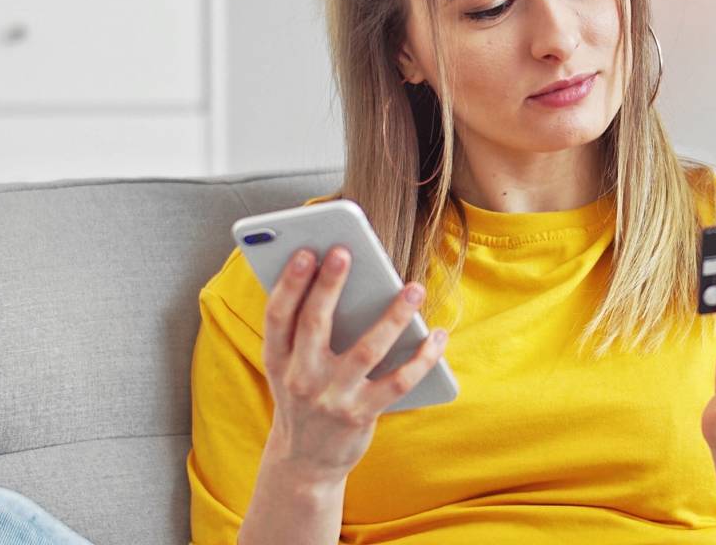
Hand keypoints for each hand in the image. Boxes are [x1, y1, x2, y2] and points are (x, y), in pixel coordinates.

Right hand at [257, 245, 448, 487]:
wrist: (304, 463)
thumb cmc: (302, 398)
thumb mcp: (289, 368)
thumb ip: (304, 332)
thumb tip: (337, 278)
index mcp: (278, 360)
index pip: (278, 316)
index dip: (289, 283)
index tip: (305, 252)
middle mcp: (300, 378)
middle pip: (315, 324)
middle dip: (329, 285)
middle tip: (345, 251)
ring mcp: (332, 398)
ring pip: (366, 349)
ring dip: (393, 316)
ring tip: (414, 288)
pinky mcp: (361, 415)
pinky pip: (399, 381)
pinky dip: (423, 357)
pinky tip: (437, 335)